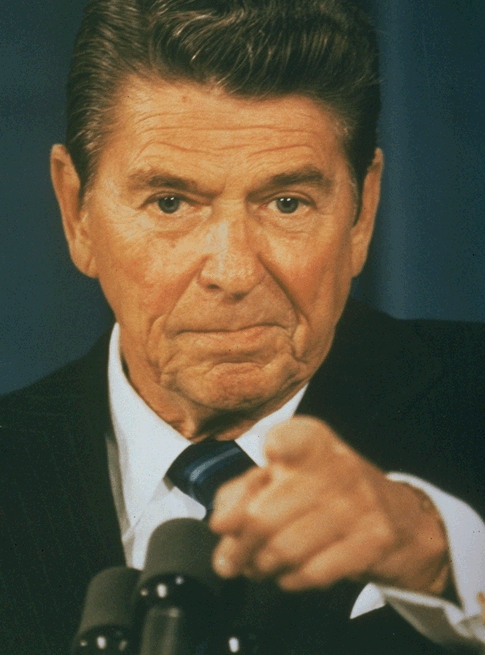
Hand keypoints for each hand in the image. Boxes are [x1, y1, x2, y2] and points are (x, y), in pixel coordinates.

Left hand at [210, 416, 449, 593]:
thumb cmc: (329, 494)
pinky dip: (291, 580)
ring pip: (285, 548)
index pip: (288, 439)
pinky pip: (314, 571)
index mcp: (312, 441)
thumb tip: (222, 524)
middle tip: (229, 560)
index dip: (277, 449)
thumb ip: (243, 492)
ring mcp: (359, 502)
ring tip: (258, 567)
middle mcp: (337, 465)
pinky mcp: (374, 539)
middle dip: (238, 546)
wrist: (400, 519)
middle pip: (264, 514)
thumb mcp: (287, 478)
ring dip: (261, 566)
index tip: (269, 457)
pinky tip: (289, 574)